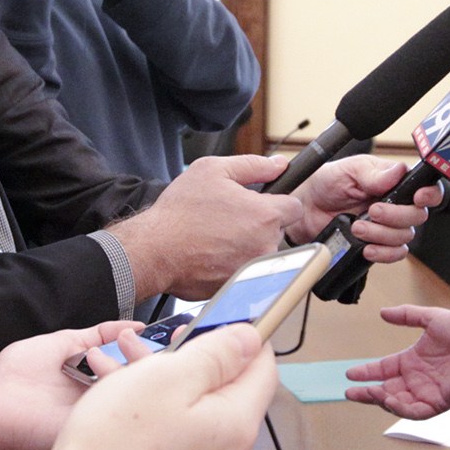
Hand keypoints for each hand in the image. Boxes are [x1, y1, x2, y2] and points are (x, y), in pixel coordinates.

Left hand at [0, 320, 143, 449]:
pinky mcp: (89, 433)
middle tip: (140, 344)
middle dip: (150, 361)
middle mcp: (102, 402)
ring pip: (134, 400)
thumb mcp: (65, 343)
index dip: (154, 354)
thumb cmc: (17, 374)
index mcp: (99, 382)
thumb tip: (134, 324)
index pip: (139, 369)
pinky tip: (112, 378)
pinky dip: (120, 397)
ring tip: (107, 357)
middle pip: (143, 385)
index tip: (166, 336)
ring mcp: (97, 418)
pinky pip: (115, 417)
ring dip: (132, 374)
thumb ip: (100, 334)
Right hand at [36, 325, 276, 449]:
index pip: (263, 372)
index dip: (243, 342)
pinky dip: (160, 447)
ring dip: (170, 410)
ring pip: (199, 437)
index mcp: (237, 430)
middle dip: (191, 376)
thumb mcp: (162, 379)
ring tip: (120, 394)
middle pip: (225, 406)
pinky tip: (123, 440)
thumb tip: (250, 340)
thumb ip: (215, 355)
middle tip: (146, 360)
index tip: (217, 328)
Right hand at [105, 155, 303, 299]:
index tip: (264, 203)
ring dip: (248, 244)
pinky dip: (233, 262)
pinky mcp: (240, 285)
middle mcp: (265, 245)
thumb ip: (253, 165)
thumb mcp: (213, 170)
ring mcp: (253, 268)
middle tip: (230, 218)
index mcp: (265, 215)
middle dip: (260, 224)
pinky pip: (246, 270)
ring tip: (218, 236)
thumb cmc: (180, 213)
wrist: (155, 250)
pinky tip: (213, 253)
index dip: (278, 202)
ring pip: (262, 251)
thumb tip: (279, 164)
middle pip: (278, 231)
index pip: (294, 207)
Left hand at [292, 155, 440, 263]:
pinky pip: (394, 254)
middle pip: (417, 215)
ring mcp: (387, 226)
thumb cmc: (326, 183)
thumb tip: (398, 170)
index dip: (429, 194)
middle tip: (372, 211)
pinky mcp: (377, 244)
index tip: (418, 197)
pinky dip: (383, 253)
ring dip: (382, 234)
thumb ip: (373, 173)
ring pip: (404, 237)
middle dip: (396, 216)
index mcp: (393, 181)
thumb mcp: (347, 170)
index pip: (425, 187)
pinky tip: (367, 248)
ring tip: (358, 227)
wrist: (305, 208)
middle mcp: (395, 203)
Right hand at [343, 305, 449, 416]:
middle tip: (350, 392)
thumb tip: (383, 312)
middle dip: (367, 393)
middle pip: (386, 390)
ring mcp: (427, 392)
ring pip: (397, 403)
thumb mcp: (430, 318)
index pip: (384, 370)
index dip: (367, 372)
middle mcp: (418, 379)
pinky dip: (401, 409)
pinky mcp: (438, 403)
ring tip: (368, 392)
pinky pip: (415, 412)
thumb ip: (406, 315)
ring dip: (381, 400)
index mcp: (413, 361)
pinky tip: (389, 399)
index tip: (351, 374)